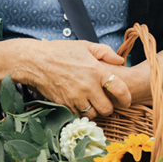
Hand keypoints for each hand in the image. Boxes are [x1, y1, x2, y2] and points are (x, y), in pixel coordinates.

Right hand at [13, 39, 132, 116]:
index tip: (126, 101)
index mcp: (97, 71)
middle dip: (108, 108)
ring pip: (92, 114)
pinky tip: (78, 104)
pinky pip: (78, 115)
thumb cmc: (60, 51)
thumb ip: (105, 53)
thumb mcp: (85, 46)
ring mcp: (75, 97)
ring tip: (91, 103)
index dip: (126, 98)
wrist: (36, 61)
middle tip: (105, 103)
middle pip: (107, 108)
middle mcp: (88, 86)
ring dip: (94, 111)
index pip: (120, 89)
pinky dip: (80, 112)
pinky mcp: (64, 104)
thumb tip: (120, 61)